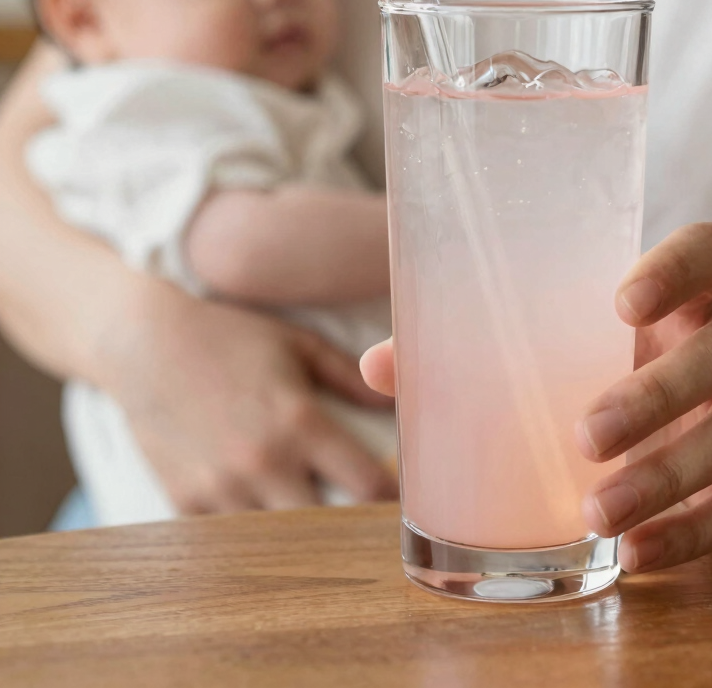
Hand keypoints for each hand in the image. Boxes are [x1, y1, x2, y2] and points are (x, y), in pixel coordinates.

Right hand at [103, 279, 398, 514]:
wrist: (145, 344)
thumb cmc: (231, 338)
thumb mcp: (298, 344)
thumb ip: (350, 377)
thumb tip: (396, 401)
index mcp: (299, 421)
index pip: (366, 483)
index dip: (389, 497)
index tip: (398, 498)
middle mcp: (263, 461)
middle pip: (328, 526)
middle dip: (349, 526)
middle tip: (361, 520)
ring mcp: (221, 488)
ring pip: (279, 540)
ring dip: (300, 534)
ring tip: (315, 521)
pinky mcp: (185, 502)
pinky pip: (230, 539)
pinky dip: (250, 533)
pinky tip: (264, 518)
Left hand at [360, 223, 711, 572]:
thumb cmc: (617, 355)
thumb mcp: (571, 335)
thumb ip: (482, 341)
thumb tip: (380, 365)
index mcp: (690, 288)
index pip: (710, 248)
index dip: (678, 267)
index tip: (622, 299)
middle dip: (658, 393)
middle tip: (584, 434)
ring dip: (670, 474)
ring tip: (596, 511)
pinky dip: (698, 531)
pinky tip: (639, 554)